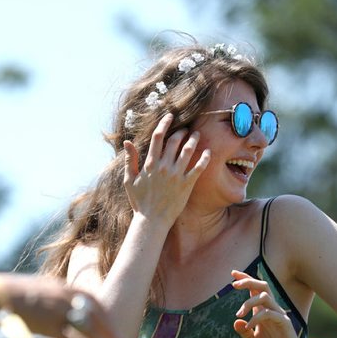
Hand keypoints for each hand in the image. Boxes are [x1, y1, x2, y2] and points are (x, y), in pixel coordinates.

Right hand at [0, 274, 111, 337]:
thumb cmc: (20, 293)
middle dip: (109, 330)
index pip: (93, 300)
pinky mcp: (49, 327)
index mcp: (65, 288)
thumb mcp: (44, 287)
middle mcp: (65, 299)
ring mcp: (58, 313)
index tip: (115, 323)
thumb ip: (60, 295)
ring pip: (87, 331)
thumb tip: (72, 304)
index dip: (105, 313)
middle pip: (95, 316)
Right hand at [123, 113, 210, 227]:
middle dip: (182, 131)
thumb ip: (129, 160)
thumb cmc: (139, 202)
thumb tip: (127, 142)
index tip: (170, 116)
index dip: (165, 123)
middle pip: (175, 140)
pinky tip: (208, 152)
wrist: (151, 221)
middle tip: (186, 129)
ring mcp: (176, 175)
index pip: (158, 136)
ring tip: (197, 135)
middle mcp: (163, 167)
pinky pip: (198, 168)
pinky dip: (204, 158)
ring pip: (187, 150)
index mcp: (150, 163)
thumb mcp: (129, 180)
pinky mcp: (186, 185)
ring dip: (194, 140)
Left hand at [231, 270, 309, 337]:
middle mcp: (271, 309)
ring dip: (248, 302)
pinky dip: (256, 318)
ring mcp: (278, 314)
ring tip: (239, 314)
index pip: (254, 290)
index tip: (233, 273)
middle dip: (248, 281)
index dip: (245, 279)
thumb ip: (244, 332)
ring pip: (264, 297)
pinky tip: (249, 327)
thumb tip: (236, 321)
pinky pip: (268, 313)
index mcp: (263, 311)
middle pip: (262, 286)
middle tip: (234, 285)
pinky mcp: (283, 322)